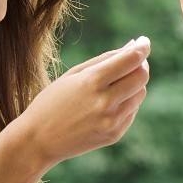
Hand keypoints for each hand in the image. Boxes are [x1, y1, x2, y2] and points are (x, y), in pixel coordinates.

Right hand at [13, 38, 150, 168]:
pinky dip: (126, 102)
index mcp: (92, 82)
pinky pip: (132, 111)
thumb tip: (133, 46)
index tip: (143, 41)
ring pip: (140, 94)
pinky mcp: (115, 134)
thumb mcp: (73, 74)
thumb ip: (105, 59)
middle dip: (141, 65)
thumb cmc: (52, 101)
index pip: (131, 60)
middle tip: (132, 61)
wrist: (38, 140)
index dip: (142, 48)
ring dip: (133, 84)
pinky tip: (107, 104)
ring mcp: (112, 121)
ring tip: (113, 85)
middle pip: (142, 76)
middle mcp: (105, 102)